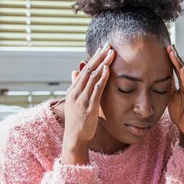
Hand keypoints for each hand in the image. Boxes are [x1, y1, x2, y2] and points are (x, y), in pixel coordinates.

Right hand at [61, 43, 114, 163]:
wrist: (74, 137)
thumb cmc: (77, 120)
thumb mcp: (74, 101)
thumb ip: (75, 85)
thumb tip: (74, 71)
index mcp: (72, 90)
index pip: (84, 70)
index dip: (94, 58)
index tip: (103, 49)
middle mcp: (75, 92)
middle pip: (88, 69)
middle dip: (99, 56)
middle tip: (108, 45)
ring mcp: (81, 99)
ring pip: (92, 77)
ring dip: (102, 63)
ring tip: (111, 53)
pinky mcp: (88, 107)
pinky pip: (96, 89)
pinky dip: (102, 78)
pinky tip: (107, 69)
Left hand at [166, 44, 183, 154]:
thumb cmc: (180, 114)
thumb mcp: (171, 97)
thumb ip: (169, 87)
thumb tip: (160, 77)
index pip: (178, 69)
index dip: (173, 58)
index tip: (167, 48)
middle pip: (183, 68)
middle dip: (176, 57)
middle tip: (170, 46)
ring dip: (180, 64)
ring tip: (174, 54)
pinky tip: (181, 71)